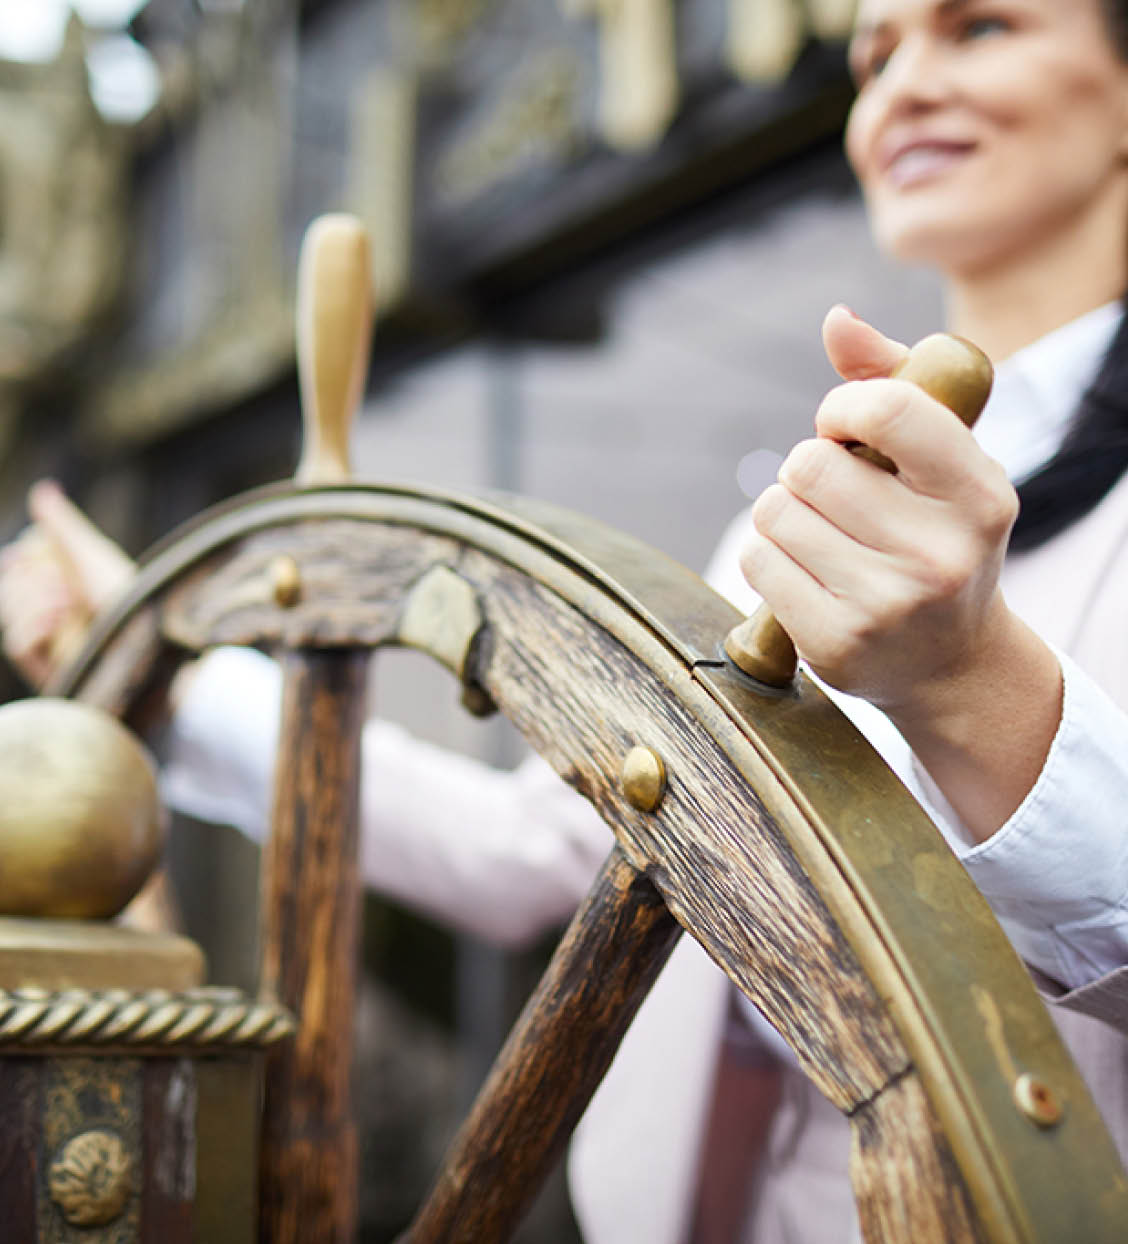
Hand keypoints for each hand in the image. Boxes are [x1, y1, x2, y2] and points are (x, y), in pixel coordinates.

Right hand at [0, 481, 135, 687]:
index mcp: (64, 581)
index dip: (22, 555)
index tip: (30, 550)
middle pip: (10, 585)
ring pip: (9, 611)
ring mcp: (50, 639)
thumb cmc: (129, 598)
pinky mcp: (48, 666)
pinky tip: (61, 620)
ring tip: (69, 601)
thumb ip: (63, 526)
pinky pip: (15, 643)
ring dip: (36, 600)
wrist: (145, 641)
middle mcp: (54, 609)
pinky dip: (34, 626)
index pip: (20, 562)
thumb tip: (43, 489)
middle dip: (31, 577)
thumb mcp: (93, 555)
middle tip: (64, 582)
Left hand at [740, 306, 1017, 714]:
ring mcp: (886, 605)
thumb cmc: (938, 536)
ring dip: (784, 513)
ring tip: (823, 535)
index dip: (840, 409)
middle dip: (808, 469)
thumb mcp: (943, 459)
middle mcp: (940, 555)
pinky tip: (805, 572)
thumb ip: (892, 379)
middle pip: (809, 465)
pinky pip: (757, 560)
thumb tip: (837, 320)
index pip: (884, 410)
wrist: (952, 662)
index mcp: (978, 496)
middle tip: (834, 495)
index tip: (843, 430)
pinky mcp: (835, 643)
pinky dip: (767, 556)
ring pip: (774, 511)